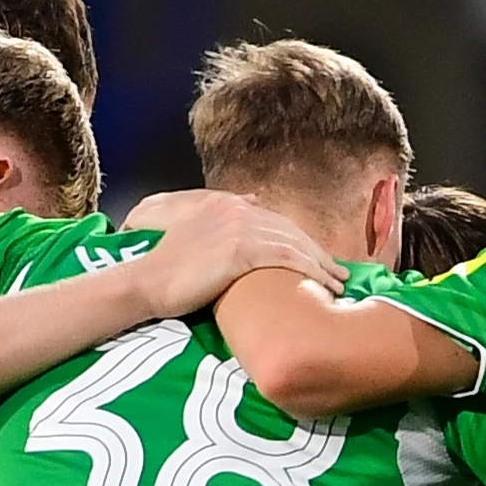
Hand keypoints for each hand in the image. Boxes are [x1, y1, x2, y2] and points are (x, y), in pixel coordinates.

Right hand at [130, 192, 345, 315]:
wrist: (145, 280)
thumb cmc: (164, 266)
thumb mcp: (190, 227)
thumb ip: (220, 211)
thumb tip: (254, 199)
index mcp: (226, 204)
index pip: (275, 220)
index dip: (300, 240)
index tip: (318, 257)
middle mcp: (236, 209)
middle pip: (290, 230)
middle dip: (318, 252)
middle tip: (340, 273)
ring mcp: (238, 227)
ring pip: (294, 244)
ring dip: (322, 265)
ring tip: (340, 285)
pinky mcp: (239, 249)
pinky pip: (286, 258)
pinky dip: (310, 271)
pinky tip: (324, 286)